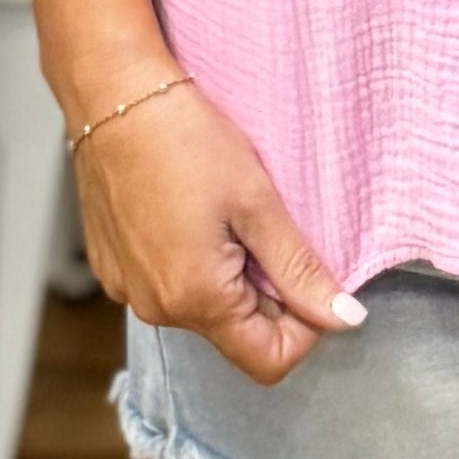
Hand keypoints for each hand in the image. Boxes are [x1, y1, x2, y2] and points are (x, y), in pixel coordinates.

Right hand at [72, 72, 364, 384]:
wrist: (114, 96)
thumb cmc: (185, 139)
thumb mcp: (258, 203)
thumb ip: (300, 270)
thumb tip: (344, 319)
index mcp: (196, 299)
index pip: (269, 362)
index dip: (304, 327)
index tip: (307, 275)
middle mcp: (156, 309)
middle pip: (236, 335)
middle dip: (264, 294)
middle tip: (263, 228)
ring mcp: (128, 290)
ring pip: (203, 309)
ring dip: (228, 276)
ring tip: (224, 214)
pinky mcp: (114, 269)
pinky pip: (168, 286)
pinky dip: (191, 262)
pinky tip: (190, 211)